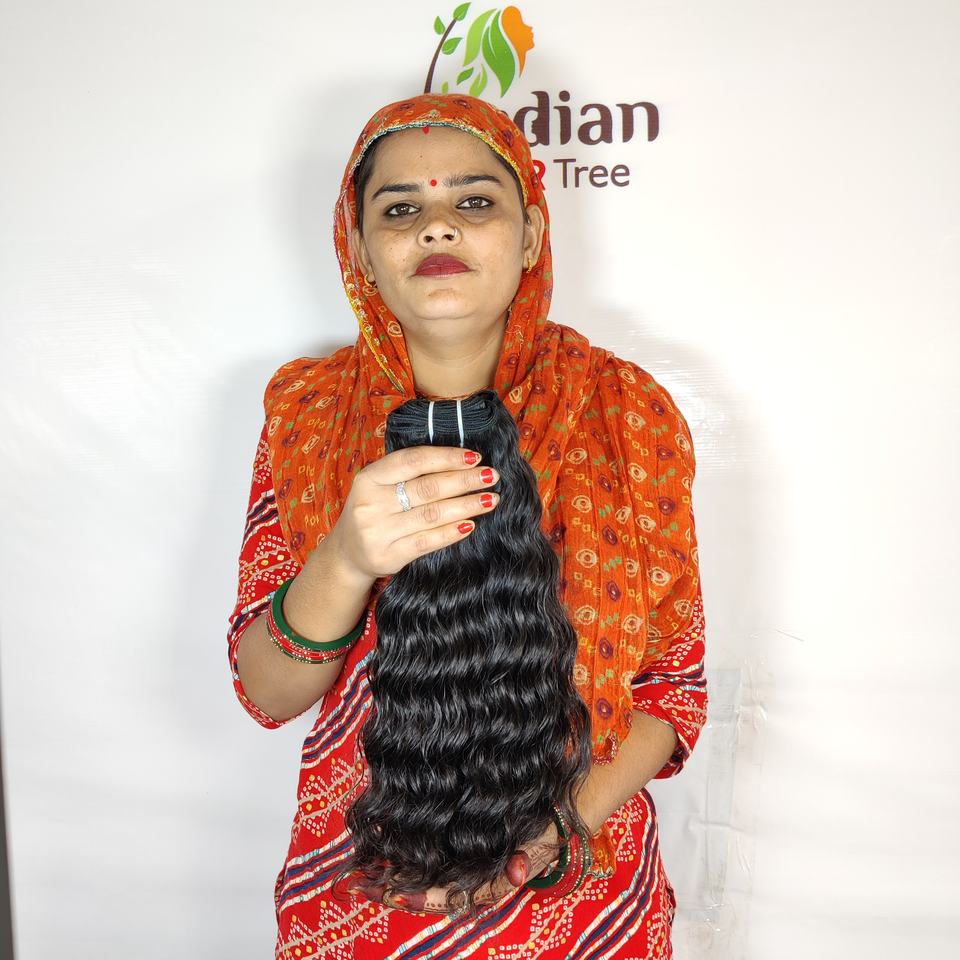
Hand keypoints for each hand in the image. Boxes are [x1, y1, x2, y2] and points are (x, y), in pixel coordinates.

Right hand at [327, 445, 500, 580]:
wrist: (347, 553)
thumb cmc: (373, 510)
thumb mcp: (379, 485)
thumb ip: (409, 473)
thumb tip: (461, 462)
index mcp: (369, 477)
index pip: (414, 460)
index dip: (447, 457)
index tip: (475, 457)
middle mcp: (371, 503)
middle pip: (428, 488)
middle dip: (465, 480)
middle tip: (492, 477)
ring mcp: (378, 532)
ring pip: (432, 515)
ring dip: (466, 506)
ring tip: (490, 500)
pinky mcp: (388, 556)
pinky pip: (427, 541)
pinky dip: (451, 532)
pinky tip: (470, 525)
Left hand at [350, 820, 563, 915]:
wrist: (550, 821)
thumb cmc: (542, 834)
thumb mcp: (538, 845)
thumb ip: (525, 859)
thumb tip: (516, 873)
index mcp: (484, 884)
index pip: (447, 897)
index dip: (420, 898)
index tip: (394, 894)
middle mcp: (467, 880)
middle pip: (424, 893)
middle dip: (392, 891)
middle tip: (361, 885)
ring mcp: (459, 867)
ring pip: (420, 878)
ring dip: (390, 876)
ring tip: (360, 872)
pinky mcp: (454, 852)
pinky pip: (424, 861)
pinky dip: (400, 858)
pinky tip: (379, 851)